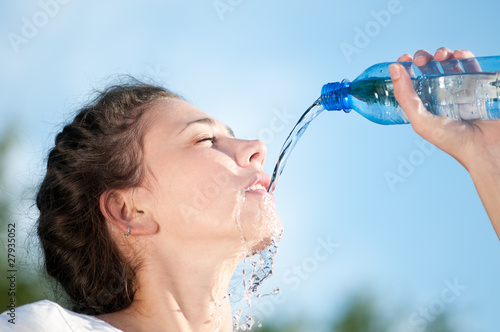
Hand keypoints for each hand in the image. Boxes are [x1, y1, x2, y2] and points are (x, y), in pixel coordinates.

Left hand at [389, 47, 499, 238]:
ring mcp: (460, 89)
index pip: (412, 81)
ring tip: (440, 56)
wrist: (486, 147)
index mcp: (425, 105)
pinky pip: (471, 65)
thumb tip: (393, 68)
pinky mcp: (479, 85)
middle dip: (423, 58)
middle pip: (429, 69)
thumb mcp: (420, 120)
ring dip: (442, 54)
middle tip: (421, 59)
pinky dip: (463, 55)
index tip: (404, 59)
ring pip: (449, 63)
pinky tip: (458, 55)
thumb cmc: (453, 141)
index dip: (406, 68)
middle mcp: (441, 96)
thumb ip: (405, 96)